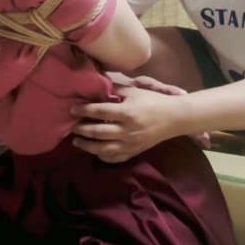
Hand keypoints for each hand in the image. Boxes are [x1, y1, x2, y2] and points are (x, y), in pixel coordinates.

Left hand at [70, 84, 207, 163]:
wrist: (173, 119)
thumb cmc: (153, 102)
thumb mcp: (135, 92)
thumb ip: (115, 90)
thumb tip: (97, 86)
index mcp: (126, 113)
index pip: (99, 112)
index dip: (83, 110)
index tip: (71, 109)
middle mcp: (126, 131)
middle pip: (98, 132)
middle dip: (81, 130)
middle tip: (70, 127)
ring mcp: (130, 144)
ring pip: (103, 149)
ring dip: (86, 146)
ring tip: (76, 141)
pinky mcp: (133, 152)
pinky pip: (114, 158)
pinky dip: (101, 156)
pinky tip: (94, 151)